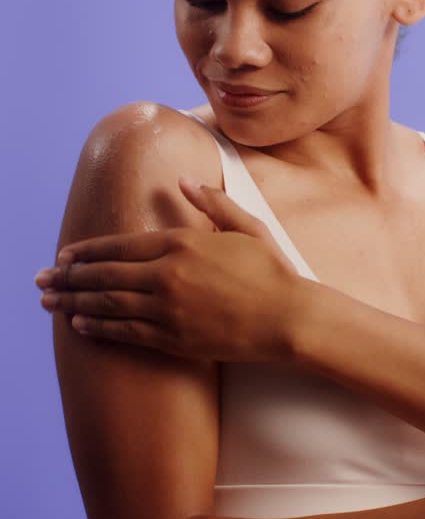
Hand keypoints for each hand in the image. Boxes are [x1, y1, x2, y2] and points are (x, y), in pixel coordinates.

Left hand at [33, 178, 302, 362]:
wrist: (289, 318)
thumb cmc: (272, 270)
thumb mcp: (246, 226)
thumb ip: (212, 201)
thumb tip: (183, 180)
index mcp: (182, 243)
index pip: (119, 245)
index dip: (86, 251)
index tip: (64, 255)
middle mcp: (168, 275)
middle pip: (104, 275)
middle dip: (68, 277)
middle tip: (41, 279)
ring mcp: (168, 309)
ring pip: (108, 304)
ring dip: (74, 302)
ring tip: (50, 302)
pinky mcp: (174, 338)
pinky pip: (126, 332)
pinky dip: (99, 327)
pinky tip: (81, 324)